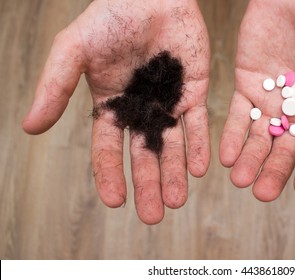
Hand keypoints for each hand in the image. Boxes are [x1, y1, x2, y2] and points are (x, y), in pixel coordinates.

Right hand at [22, 0, 209, 223]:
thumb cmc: (109, 18)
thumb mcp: (73, 51)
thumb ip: (55, 87)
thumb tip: (30, 128)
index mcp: (110, 106)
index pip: (108, 148)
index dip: (110, 175)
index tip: (114, 201)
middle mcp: (140, 111)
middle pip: (143, 155)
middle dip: (148, 184)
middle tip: (153, 215)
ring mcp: (168, 103)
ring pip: (172, 146)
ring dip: (175, 174)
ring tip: (176, 201)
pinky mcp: (194, 92)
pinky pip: (197, 125)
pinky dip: (199, 146)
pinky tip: (199, 169)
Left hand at [220, 0, 294, 200]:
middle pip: (285, 146)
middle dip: (274, 170)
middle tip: (262, 194)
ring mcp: (271, 96)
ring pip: (258, 134)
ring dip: (250, 158)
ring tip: (239, 180)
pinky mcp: (247, 82)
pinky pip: (237, 113)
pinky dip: (231, 134)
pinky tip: (226, 155)